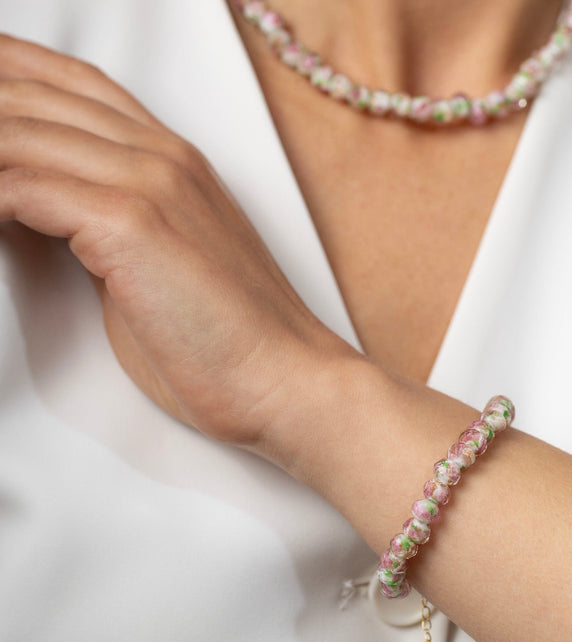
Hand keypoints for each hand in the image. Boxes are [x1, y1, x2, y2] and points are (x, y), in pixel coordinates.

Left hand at [0, 34, 352, 449]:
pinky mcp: (136, 224)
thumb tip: (41, 215)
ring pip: (15, 129)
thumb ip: (104, 227)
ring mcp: (152, 182)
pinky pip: (21, 184)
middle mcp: (162, 156)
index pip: (70, 85)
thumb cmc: (227, 341)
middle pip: (30, 91)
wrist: (287, 380)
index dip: (8, 73)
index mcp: (173, 163)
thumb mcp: (159, 268)